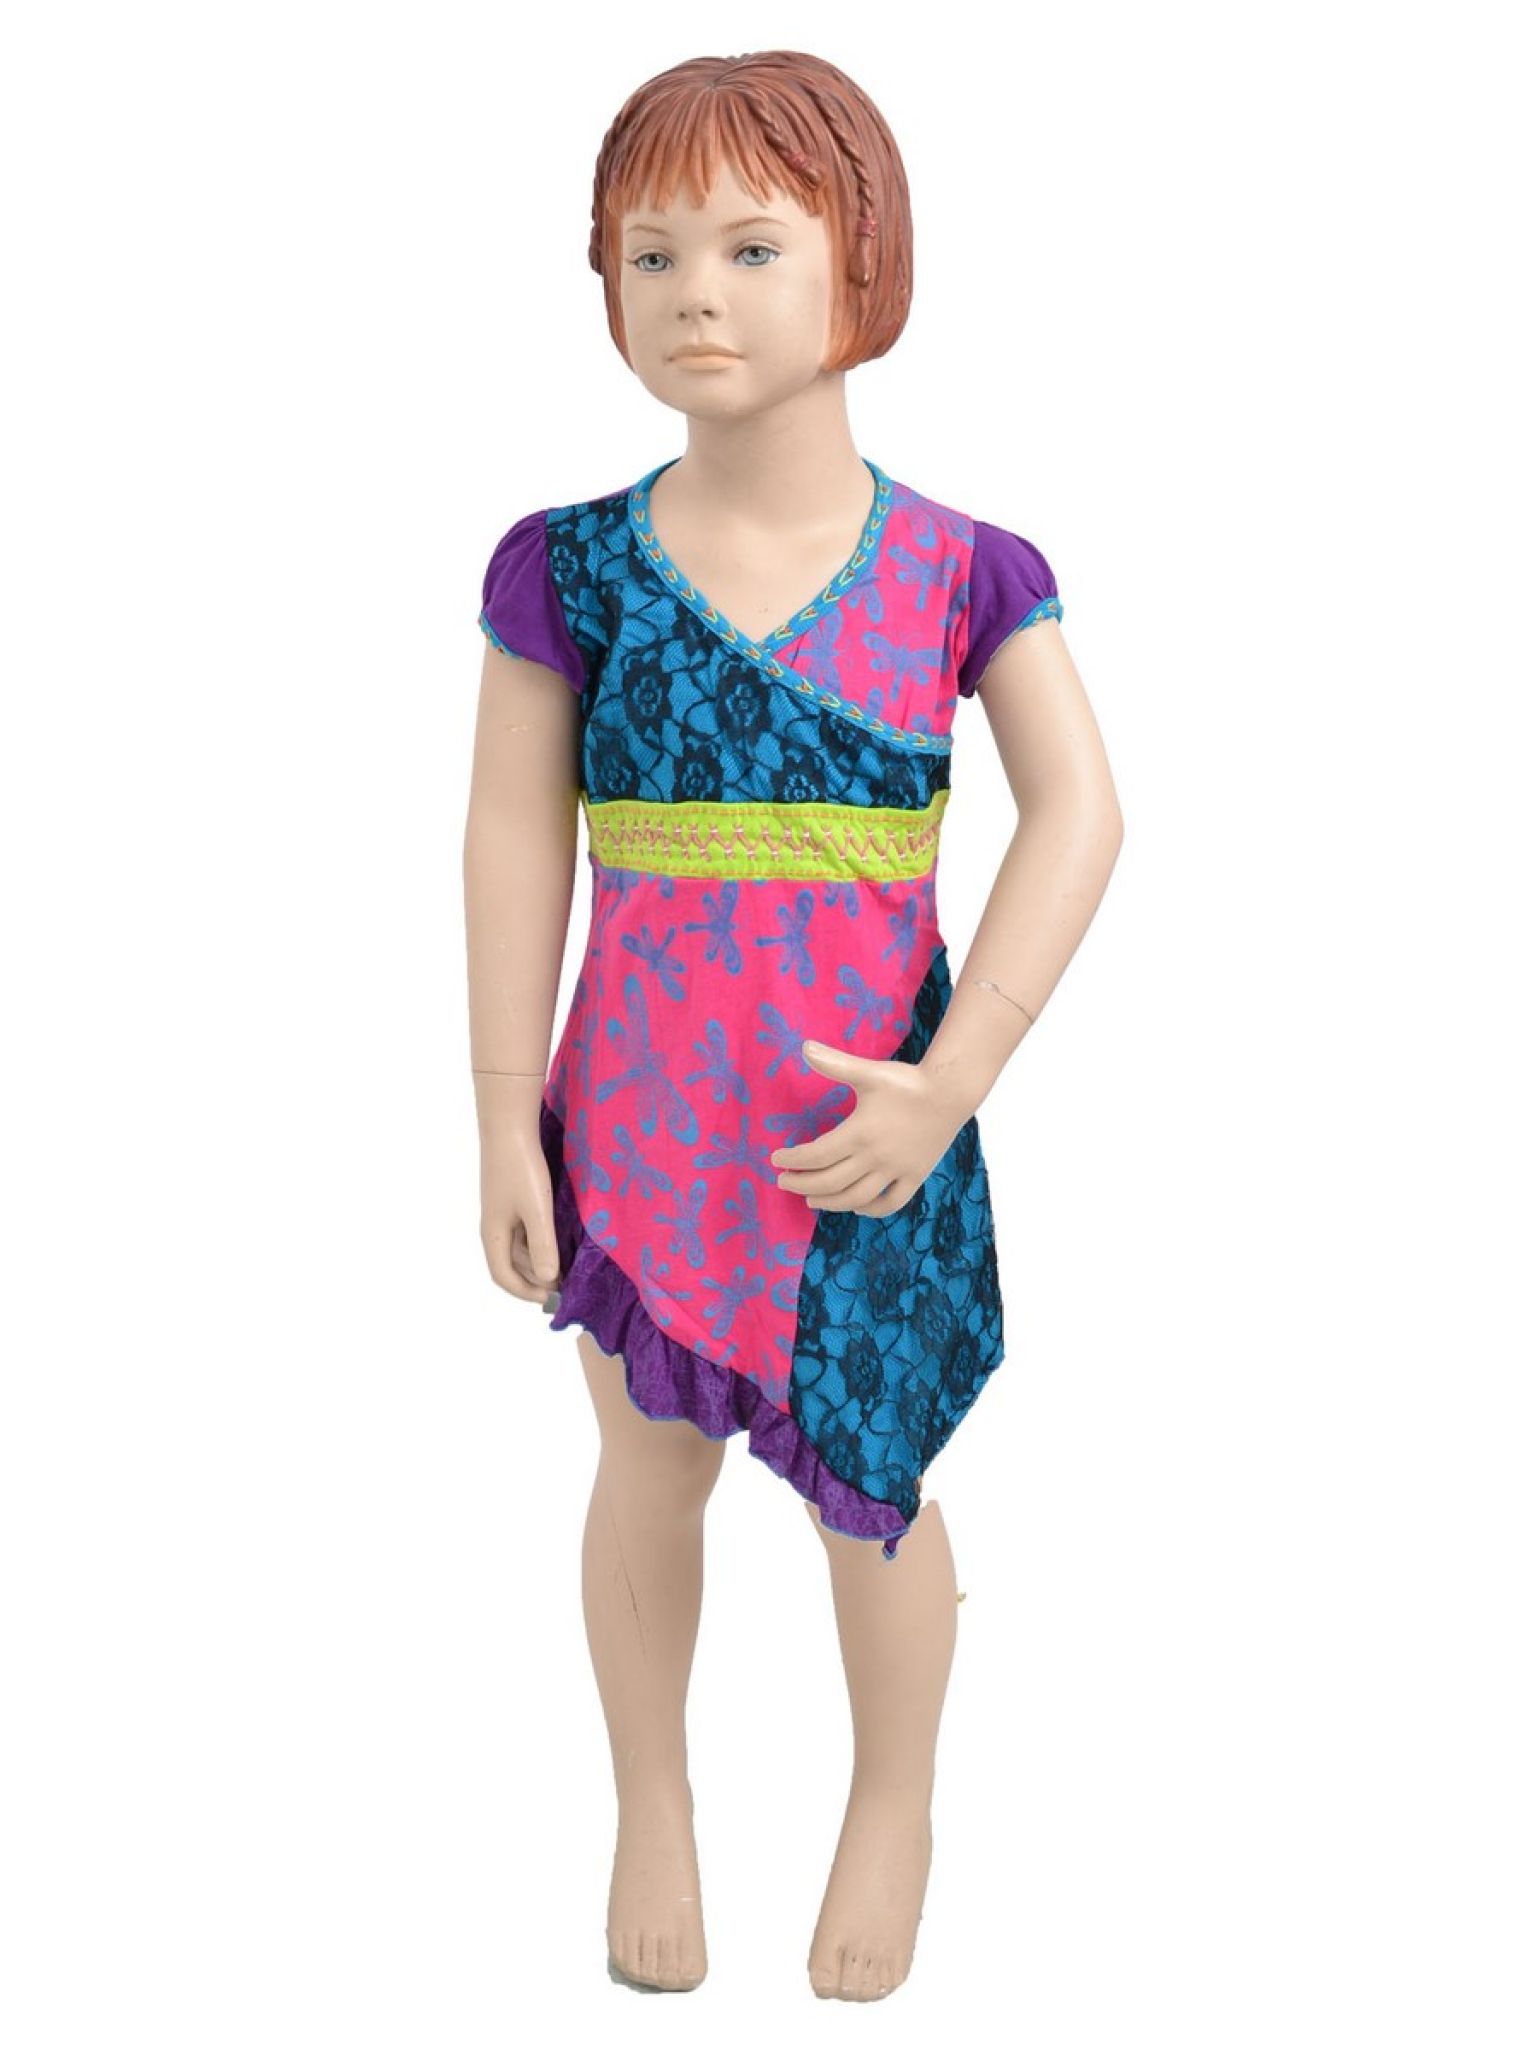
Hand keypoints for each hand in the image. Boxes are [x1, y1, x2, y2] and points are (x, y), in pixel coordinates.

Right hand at [479, 1122, 561, 1303]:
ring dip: (539, 1260)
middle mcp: (494, 1227)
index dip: (526, 1293)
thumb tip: (547, 1279)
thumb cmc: (521, 1170)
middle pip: (511, 1265)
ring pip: (519, 1248)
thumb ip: (542, 1246)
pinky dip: (540, 1241)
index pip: (504, 1277)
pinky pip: (524, 1230)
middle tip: (566, 1284)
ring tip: (568, 1264)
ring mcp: (502, 1212)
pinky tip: (561, 1238)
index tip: (554, 1297)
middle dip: (535, 1279)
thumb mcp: (536, 1211)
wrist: (509, 1127)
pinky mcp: (512, 1199)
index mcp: (493, 1234)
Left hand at [769, 1040, 972, 1218]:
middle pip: (830, 1182)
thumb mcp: (868, 1071)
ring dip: (829, 1202)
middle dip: (802, 1185)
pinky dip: (869, 1209)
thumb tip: (803, 1046)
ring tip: (811, 1199)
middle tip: (784, 1181)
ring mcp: (897, 1171)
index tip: (777, 1159)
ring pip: (856, 1198)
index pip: (816, 1156)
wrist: (951, 1091)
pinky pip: (890, 1203)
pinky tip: (855, 1206)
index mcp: (860, 1133)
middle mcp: (876, 1157)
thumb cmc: (907, 1081)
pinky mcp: (914, 1177)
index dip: (793, 1160)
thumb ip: (834, 1063)